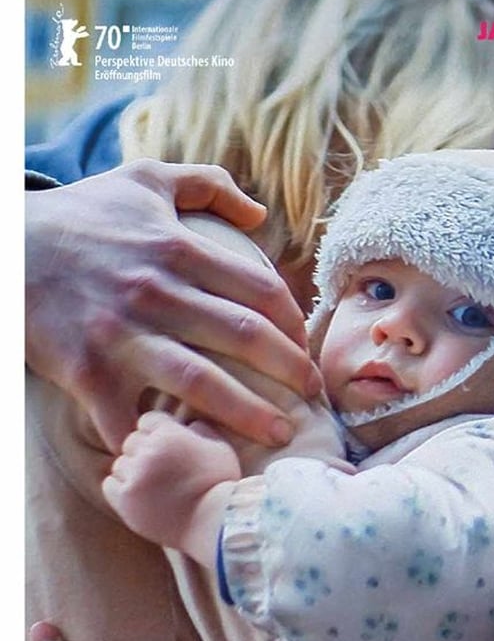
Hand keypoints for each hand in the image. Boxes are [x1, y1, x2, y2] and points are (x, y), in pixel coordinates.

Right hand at [26, 159, 321, 452]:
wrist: (5, 246)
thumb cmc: (81, 216)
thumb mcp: (144, 180)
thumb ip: (207, 185)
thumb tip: (260, 213)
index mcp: (178, 249)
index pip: (260, 290)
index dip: (296, 323)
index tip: (307, 347)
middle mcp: (157, 292)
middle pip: (245, 337)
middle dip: (291, 370)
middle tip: (315, 395)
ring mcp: (122, 335)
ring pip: (201, 382)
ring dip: (248, 413)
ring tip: (282, 432)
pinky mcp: (88, 371)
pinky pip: (130, 417)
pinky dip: (159, 442)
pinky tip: (189, 460)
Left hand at [102, 411, 239, 555]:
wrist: (215, 525)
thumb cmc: (221, 487)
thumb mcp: (221, 450)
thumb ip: (202, 430)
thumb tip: (189, 423)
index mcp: (170, 434)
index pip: (148, 421)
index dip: (157, 433)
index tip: (167, 449)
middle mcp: (149, 451)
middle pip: (131, 442)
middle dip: (144, 453)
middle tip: (160, 471)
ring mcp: (135, 476)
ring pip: (120, 464)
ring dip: (133, 473)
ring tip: (153, 488)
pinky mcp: (125, 500)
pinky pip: (110, 485)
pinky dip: (121, 489)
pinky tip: (139, 497)